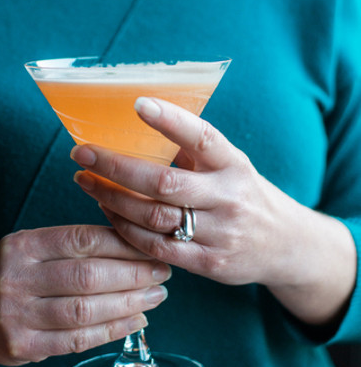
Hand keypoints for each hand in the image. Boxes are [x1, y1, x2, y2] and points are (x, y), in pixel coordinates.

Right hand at [0, 225, 170, 365]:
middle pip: (86, 275)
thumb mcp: (32, 248)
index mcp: (22, 246)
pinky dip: (112, 330)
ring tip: (156, 296)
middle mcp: (16, 278)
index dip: (121, 242)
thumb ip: (72, 245)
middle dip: (132, 273)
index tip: (149, 244)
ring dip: (128, 303)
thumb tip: (134, 241)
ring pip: (84, 310)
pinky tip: (136, 320)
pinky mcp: (23, 347)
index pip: (80, 240)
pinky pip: (77, 340)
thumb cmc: (16, 274)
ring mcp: (16, 315)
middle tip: (162, 271)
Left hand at [70, 97, 310, 288]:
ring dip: (112, 198)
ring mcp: (220, 233)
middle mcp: (229, 197)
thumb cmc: (242, 192)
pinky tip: (108, 210)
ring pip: (153, 216)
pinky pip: (156, 246)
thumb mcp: (229, 165)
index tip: (137, 104)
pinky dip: (125, 228)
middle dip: (116, 167)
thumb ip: (191, 151)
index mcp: (233, 163)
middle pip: (164, 183)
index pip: (203, 137)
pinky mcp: (209, 263)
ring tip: (85, 180)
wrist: (284, 245)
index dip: (171, 121)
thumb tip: (132, 124)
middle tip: (82, 153)